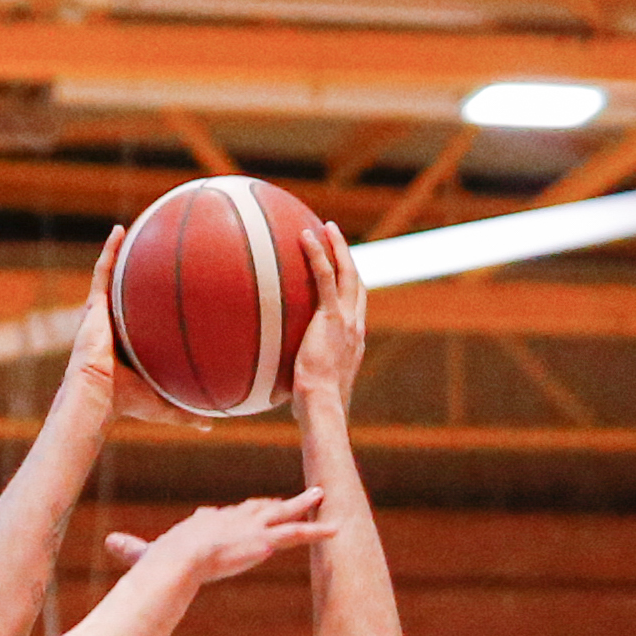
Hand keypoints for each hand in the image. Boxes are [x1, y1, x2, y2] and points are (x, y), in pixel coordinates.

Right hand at [61, 225, 209, 431]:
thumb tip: (214, 424)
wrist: (96, 396)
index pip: (143, 322)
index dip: (155, 308)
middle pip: (129, 295)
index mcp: (129, 346)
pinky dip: (109, 251)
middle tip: (157, 256)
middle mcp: (114, 327)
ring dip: (122, 255)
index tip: (171, 293)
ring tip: (136, 231)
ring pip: (114, 278)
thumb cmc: (125, 403)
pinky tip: (120, 229)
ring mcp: (102, 315)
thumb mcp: (164, 405)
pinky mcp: (93, 307)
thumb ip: (188, 413)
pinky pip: (102, 272)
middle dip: (139, 277)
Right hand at [115, 487, 333, 584]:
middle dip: (275, 504)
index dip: (237, 514)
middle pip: (258, 507)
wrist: (178, 561)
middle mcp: (232, 519)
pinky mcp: (266, 540)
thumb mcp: (145, 553)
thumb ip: (133, 549)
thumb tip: (111, 543)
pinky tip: (336, 528)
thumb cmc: (160, 561)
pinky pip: (298, 533)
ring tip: (323, 497)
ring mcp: (251, 528)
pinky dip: (317, 530)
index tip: (248, 510)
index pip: (226, 514)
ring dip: (303, 505)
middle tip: (292, 499)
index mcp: (207, 523)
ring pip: (283, 514)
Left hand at [292, 220, 366, 407]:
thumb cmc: (313, 408)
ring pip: (347, 272)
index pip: (356, 309)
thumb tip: (278, 390)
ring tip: (327, 227)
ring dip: (339, 247)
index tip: (343, 277)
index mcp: (353, 343)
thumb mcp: (310, 392)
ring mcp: (346, 319)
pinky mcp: (331, 316)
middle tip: (338, 240)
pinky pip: (325, 276)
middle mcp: (355, 327)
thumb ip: (302, 381)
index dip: (351, 290)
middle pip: (357, 284)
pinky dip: (317, 253)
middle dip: (349, 259)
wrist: (322, 406)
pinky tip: (305, 235)